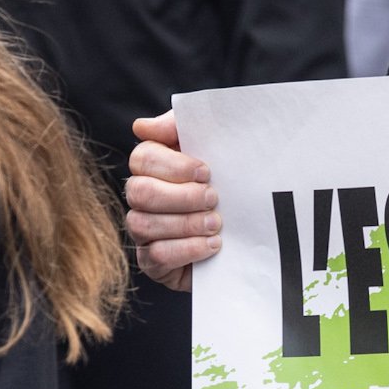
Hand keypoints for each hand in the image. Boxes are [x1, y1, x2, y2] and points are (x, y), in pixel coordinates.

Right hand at [122, 113, 222, 290]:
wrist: (249, 227)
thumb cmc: (226, 180)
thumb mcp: (213, 146)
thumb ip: (179, 127)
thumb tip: (142, 127)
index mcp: (153, 165)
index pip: (142, 158)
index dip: (172, 165)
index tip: (205, 172)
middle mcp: (141, 197)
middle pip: (139, 192)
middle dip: (180, 196)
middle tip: (213, 198)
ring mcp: (143, 230)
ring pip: (143, 224)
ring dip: (185, 224)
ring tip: (216, 223)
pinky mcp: (152, 262)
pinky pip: (155, 256)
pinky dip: (186, 249)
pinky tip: (212, 245)